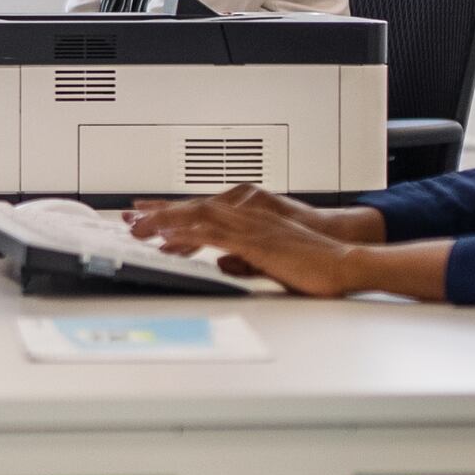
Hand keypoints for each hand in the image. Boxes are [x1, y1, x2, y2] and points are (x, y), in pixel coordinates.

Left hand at [125, 184, 378, 295]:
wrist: (345, 263)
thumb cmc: (315, 266)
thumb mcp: (271, 263)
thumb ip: (245, 260)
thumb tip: (223, 263)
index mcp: (251, 220)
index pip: (204, 211)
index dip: (173, 212)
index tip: (148, 214)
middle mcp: (248, 217)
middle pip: (194, 208)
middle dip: (160, 212)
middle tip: (130, 216)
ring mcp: (251, 227)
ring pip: (199, 216)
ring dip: (166, 220)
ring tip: (139, 227)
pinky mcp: (257, 241)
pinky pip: (215, 234)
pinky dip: (188, 233)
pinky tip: (170, 237)